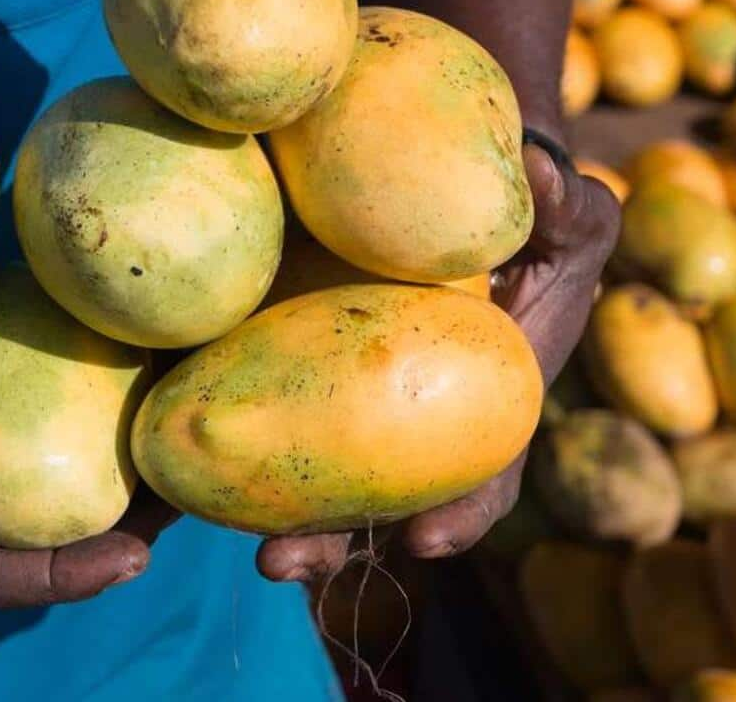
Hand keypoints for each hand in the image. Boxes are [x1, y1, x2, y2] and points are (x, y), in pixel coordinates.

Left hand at [256, 140, 619, 580]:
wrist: (449, 180)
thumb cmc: (528, 212)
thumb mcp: (568, 211)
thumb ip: (569, 205)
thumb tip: (543, 173)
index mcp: (487, 406)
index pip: (480, 477)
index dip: (459, 514)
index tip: (424, 541)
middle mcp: (414, 419)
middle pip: (371, 498)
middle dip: (328, 539)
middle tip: (280, 561)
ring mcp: (349, 394)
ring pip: (305, 467)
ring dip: (264, 508)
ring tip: (222, 534)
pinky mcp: (288, 353)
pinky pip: (254, 400)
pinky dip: (218, 431)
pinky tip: (166, 451)